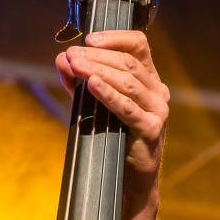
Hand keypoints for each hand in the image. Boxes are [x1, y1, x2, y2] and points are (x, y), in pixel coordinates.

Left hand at [55, 30, 169, 219]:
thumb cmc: (110, 139)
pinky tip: (92, 84)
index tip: (88, 39)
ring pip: (129, 81)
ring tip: (76, 65)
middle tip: (71, 55)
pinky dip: (109, 94)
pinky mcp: (151, 129)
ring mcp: (158, 110)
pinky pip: (128, 107)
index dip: (114, 38)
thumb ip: (78, 81)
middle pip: (128, 63)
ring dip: (99, 70)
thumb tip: (61, 58)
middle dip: (97, 56)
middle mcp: (157, 91)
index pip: (138, 45)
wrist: (125, 181)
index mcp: (148, 79)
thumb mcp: (92, 104)